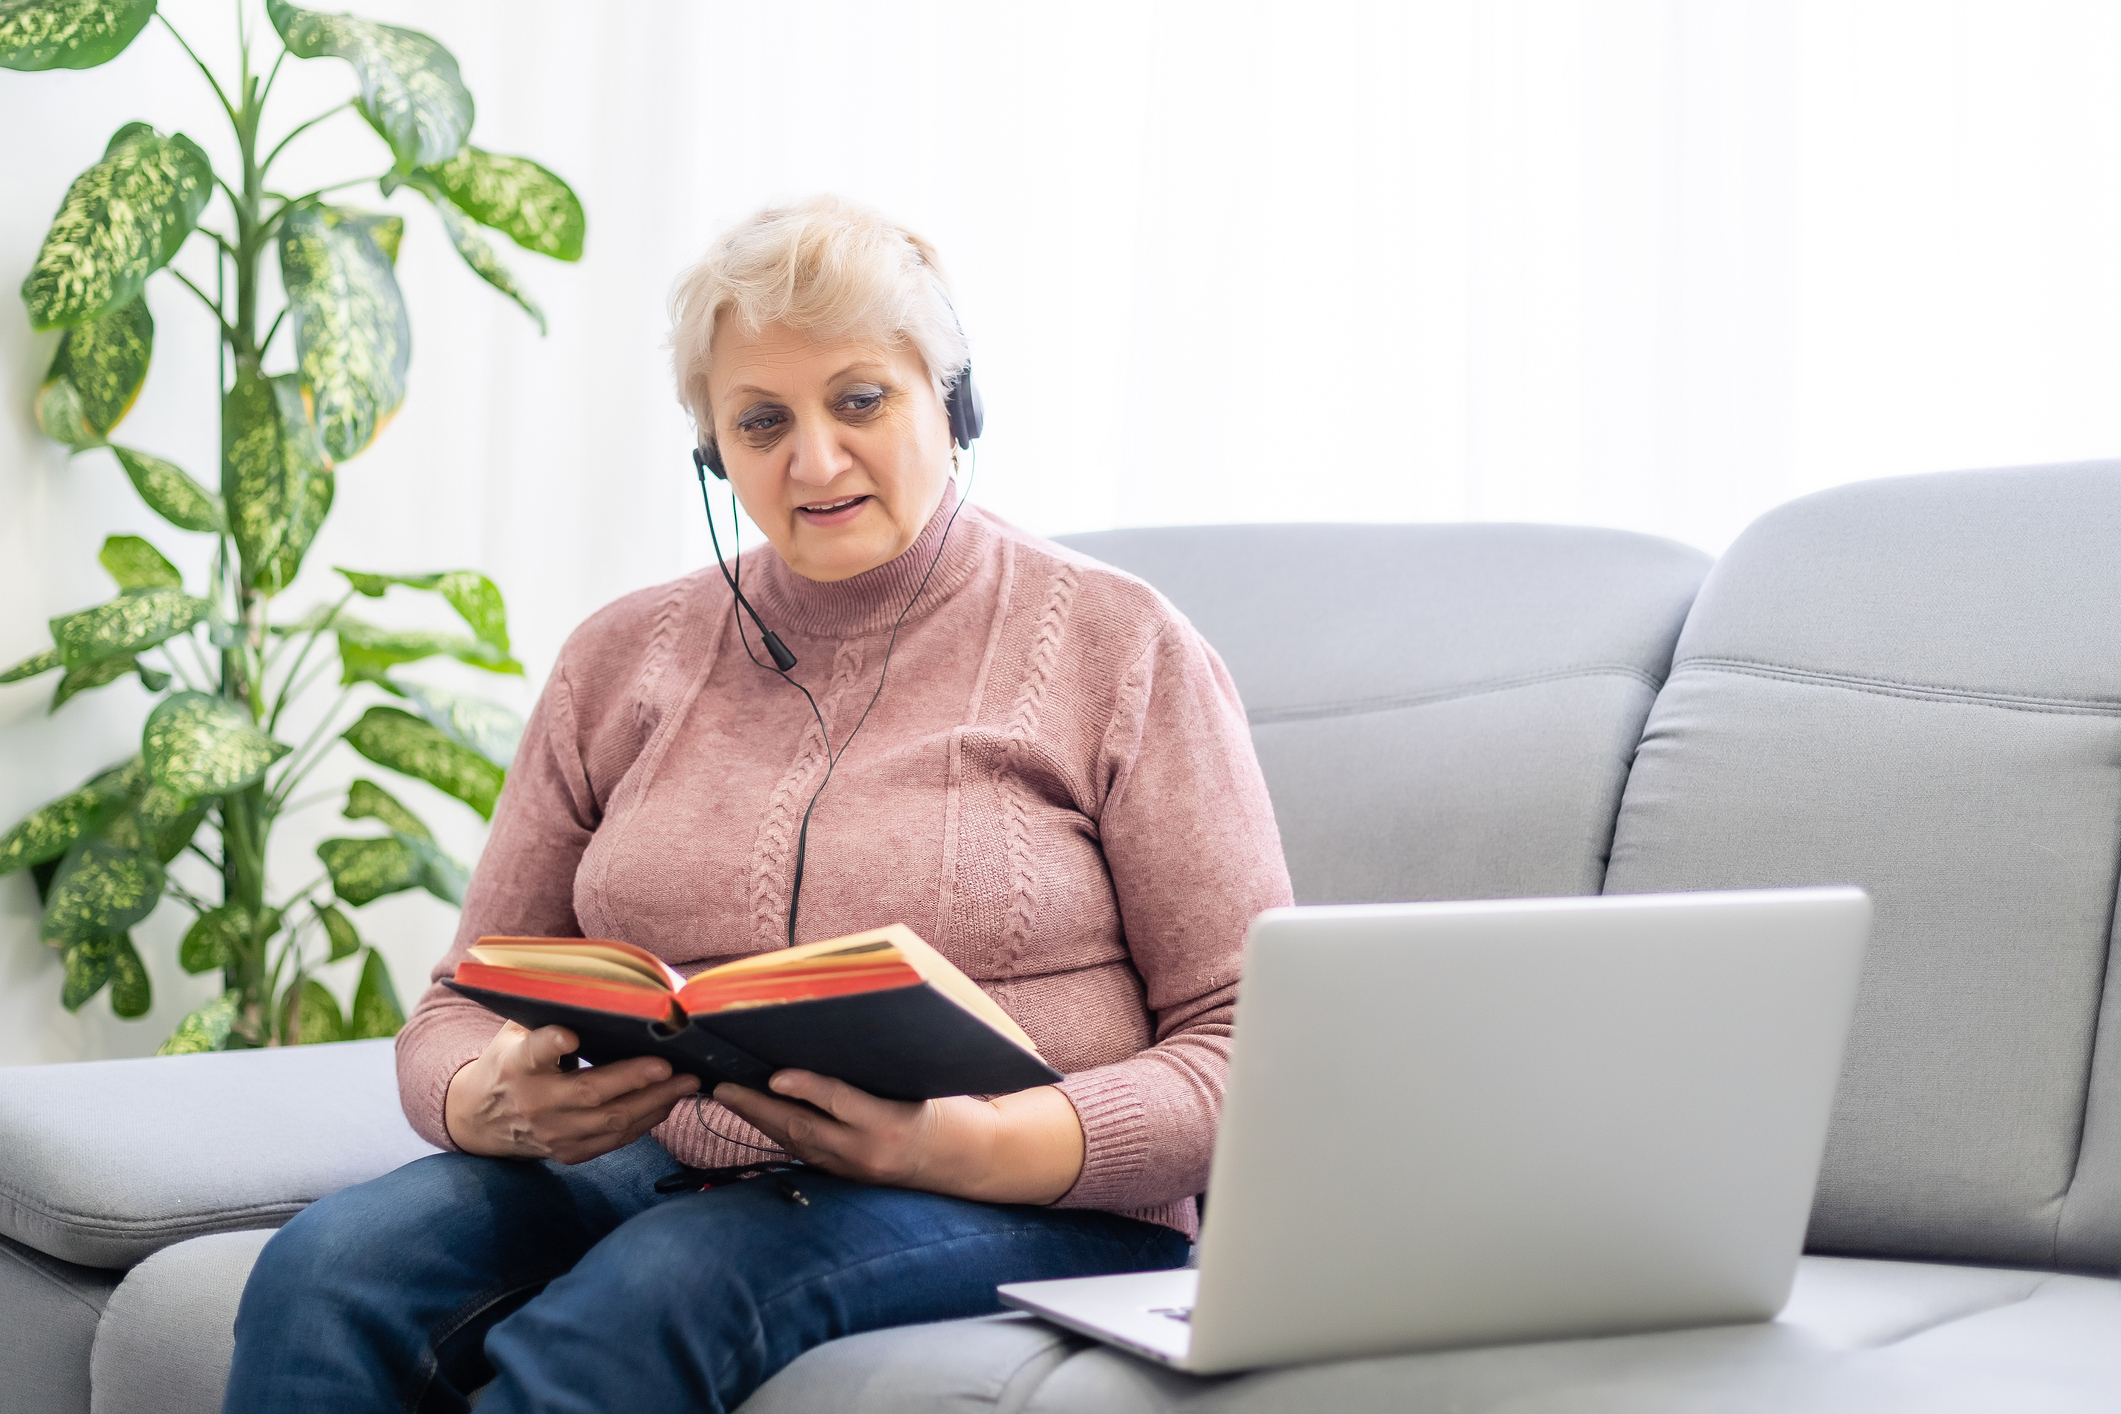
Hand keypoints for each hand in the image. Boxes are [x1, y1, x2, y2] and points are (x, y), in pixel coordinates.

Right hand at [444, 1021, 699, 1163]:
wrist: (480, 1118)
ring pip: (610, 1122)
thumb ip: (547, 1011)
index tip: (570, 1034)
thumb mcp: (515, 1032)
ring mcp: (551, 1132)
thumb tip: (594, 979)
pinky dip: (645, 1122)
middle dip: (633, 1078)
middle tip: (670, 1064)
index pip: (534, 1052)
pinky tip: (667, 1102)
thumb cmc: (509, 1062)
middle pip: (588, 1092)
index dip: (552, 1043)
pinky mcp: (567, 1152)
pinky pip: (613, 1141)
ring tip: (686, 1083)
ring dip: (653, 1102)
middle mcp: (534, 1101)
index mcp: (517, 1064)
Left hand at [714, 1071, 1084, 1204]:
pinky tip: (759, 1115)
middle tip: (722, 1087)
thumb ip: (881, 1070)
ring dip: (760, 1120)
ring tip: (729, 1096)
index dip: (805, 1087)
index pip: (840, 1102)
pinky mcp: (848, 1177)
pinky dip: (779, 1132)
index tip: (774, 1074)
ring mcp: (856, 1171)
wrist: (970, 1160)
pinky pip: (806, 1153)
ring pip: (797, 1143)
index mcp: (892, 1124)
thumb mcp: (923, 1083)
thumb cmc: (950, 1109)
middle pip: (804, 1128)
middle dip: (759, 1107)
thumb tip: (833, 1039)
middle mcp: (869, 1154)